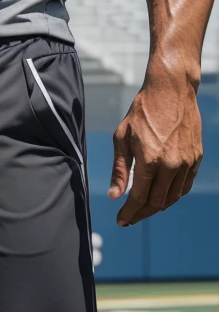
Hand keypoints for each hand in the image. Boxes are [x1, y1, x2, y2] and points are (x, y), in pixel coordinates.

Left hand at [108, 73, 201, 225]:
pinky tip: (162, 195)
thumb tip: (115, 195)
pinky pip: (185, 185)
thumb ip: (120, 168)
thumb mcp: (122, 136)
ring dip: (158, 206)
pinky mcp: (196, 158)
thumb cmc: (142, 111)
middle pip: (158, 202)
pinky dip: (173, 194)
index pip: (140, 197)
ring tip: (143, 208)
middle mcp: (172, 164)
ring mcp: (187, 162)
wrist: (171, 91)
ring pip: (173, 197)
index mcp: (150, 159)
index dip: (130, 212)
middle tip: (130, 217)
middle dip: (142, 213)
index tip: (121, 220)